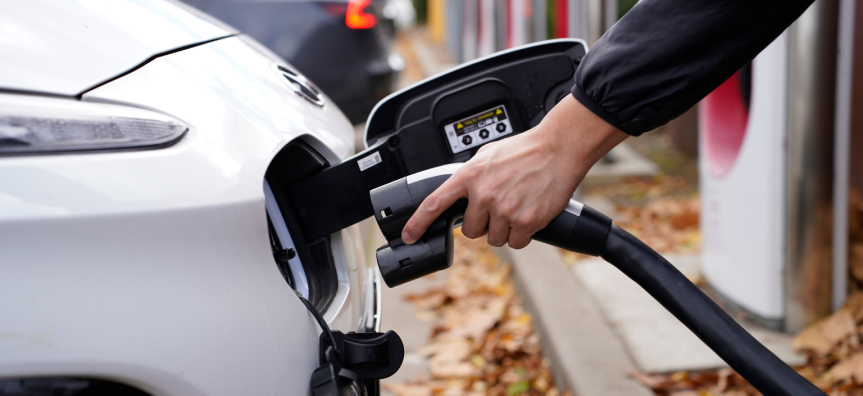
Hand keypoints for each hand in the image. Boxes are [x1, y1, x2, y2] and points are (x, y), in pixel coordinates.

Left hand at [401, 95, 628, 248]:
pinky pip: (517, 242)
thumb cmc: (526, 149)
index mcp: (469, 176)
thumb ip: (471, 175)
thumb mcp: (487, 155)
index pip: (435, 203)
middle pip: (471, 230)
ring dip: (504, 230)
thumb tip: (460, 191)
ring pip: (494, 239)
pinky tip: (528, 216)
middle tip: (499, 207)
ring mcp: (504, 210)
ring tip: (517, 207)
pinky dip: (523, 235)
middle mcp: (484, 194)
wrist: (558, 148)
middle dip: (483, 223)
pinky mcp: (526, 221)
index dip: (418, 223)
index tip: (409, 236)